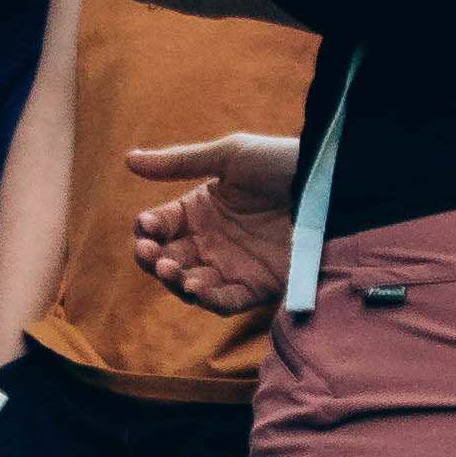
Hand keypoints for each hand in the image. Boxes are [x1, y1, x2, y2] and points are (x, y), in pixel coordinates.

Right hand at [128, 130, 298, 317]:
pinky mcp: (257, 285)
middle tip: (150, 253)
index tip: (145, 227)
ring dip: (173, 281)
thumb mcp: (229, 155)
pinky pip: (225, 301)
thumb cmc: (279, 163)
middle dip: (151, 259)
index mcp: (200, 209)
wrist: (327, 187)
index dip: (146, 229)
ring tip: (170, 269)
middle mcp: (211, 241)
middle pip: (167, 258)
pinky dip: (207, 299)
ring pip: (189, 284)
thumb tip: (128, 159)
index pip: (159, 226)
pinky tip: (197, 288)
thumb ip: (179, 162)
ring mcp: (232, 265)